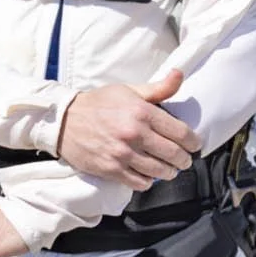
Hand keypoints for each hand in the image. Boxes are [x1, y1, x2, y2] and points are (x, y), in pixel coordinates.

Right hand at [59, 69, 200, 189]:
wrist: (62, 120)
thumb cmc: (98, 104)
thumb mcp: (128, 91)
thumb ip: (158, 88)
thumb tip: (179, 74)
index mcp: (142, 112)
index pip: (182, 133)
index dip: (193, 142)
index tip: (193, 145)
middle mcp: (134, 134)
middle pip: (174, 155)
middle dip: (183, 160)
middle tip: (183, 160)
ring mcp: (122, 154)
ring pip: (160, 172)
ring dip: (168, 172)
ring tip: (167, 169)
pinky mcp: (110, 169)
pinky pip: (140, 183)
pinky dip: (147, 181)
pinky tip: (146, 175)